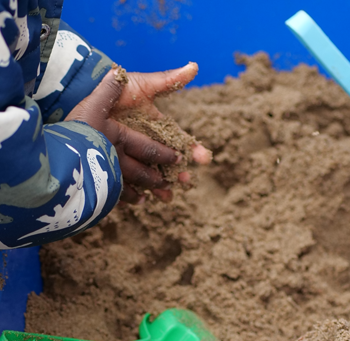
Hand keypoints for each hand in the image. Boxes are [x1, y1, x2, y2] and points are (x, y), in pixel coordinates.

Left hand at [66, 65, 210, 203]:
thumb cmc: (112, 92)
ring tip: (167, 197)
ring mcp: (127, 160)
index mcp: (152, 129)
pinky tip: (141, 200)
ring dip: (158, 187)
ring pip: (146, 177)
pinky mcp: (111, 171)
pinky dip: (132, 194)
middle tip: (187, 181)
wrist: (81, 104)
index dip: (190, 149)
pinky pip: (123, 186)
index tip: (203, 157)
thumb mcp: (137, 85)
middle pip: (163, 163)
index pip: (175, 140)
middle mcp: (142, 146)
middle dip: (176, 173)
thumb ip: (165, 80)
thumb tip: (194, 66)